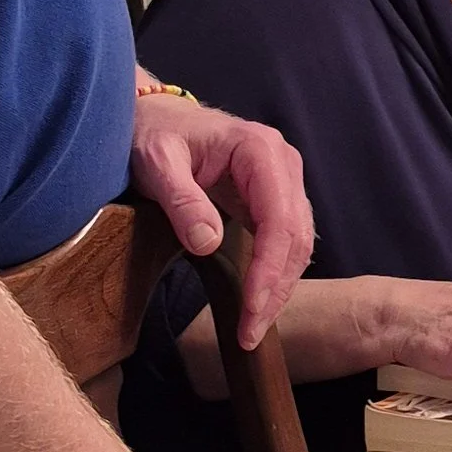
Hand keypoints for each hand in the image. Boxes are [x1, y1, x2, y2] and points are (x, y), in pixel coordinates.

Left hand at [131, 88, 313, 346]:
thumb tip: (206, 242)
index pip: (279, 220)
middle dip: (276, 289)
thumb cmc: (154, 134)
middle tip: (249, 333)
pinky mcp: (275, 198)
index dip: (268, 270)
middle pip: (296, 237)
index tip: (251, 309)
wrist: (156, 118)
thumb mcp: (156, 162)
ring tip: (253, 327)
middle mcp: (283, 163)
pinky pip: (286, 242)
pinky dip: (275, 275)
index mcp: (260, 149)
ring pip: (298, 244)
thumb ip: (181, 200)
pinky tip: (258, 302)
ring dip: (279, 288)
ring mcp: (284, 181)